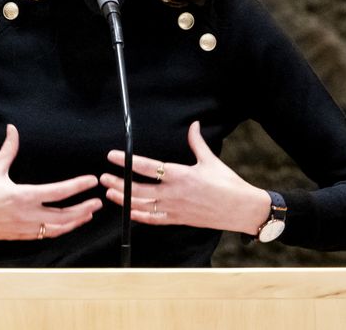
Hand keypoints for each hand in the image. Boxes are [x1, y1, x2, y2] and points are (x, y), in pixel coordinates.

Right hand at [0, 125, 101, 239]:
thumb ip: (8, 150)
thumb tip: (13, 130)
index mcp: (22, 196)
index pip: (58, 192)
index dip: (78, 186)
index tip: (91, 181)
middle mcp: (26, 215)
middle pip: (64, 215)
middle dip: (84, 209)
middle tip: (98, 202)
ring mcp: (23, 228)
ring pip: (57, 229)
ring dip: (75, 222)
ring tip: (88, 214)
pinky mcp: (19, 236)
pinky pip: (45, 236)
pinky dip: (60, 230)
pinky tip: (67, 224)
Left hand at [100, 121, 269, 233]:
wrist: (241, 209)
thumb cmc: (227, 184)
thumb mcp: (210, 160)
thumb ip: (197, 143)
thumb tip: (194, 125)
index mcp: (181, 175)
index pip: (147, 166)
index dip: (127, 161)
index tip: (112, 156)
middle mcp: (174, 193)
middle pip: (138, 189)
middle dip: (119, 182)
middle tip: (103, 177)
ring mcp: (175, 209)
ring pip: (142, 206)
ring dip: (123, 199)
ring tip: (109, 192)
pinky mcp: (178, 220)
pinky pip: (153, 220)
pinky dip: (138, 216)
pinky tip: (128, 210)